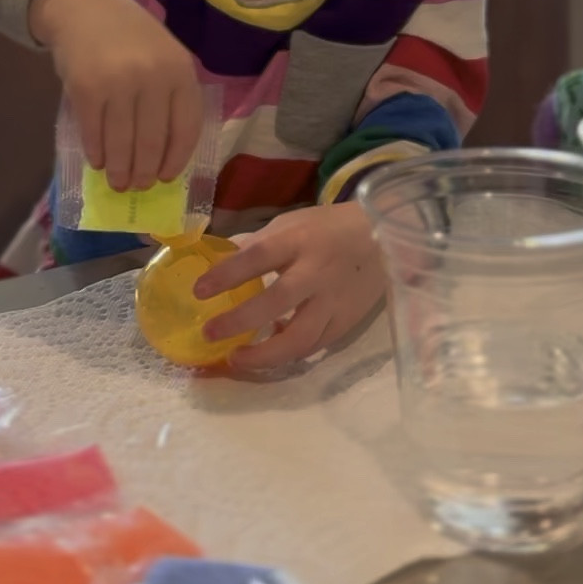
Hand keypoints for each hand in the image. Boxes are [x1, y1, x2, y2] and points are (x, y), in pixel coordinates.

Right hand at [29, 0, 202, 191]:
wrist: (82, 5)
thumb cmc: (128, 34)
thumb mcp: (163, 54)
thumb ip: (169, 94)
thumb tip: (163, 153)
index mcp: (180, 70)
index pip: (186, 128)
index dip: (176, 159)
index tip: (165, 177)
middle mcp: (153, 77)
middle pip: (152, 142)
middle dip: (144, 172)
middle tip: (137, 187)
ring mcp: (118, 83)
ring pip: (122, 143)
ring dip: (120, 171)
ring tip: (118, 182)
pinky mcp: (86, 89)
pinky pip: (94, 133)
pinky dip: (96, 153)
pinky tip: (98, 161)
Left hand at [194, 202, 384, 370]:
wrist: (383, 240)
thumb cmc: (328, 229)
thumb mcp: (291, 225)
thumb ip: (257, 245)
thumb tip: (216, 263)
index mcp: (298, 241)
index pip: (259, 256)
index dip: (227, 274)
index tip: (199, 291)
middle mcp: (317, 272)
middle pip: (278, 301)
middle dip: (241, 321)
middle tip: (209, 333)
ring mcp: (334, 302)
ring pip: (300, 338)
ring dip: (265, 354)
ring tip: (236, 358)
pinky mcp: (346, 323)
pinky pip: (314, 346)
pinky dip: (289, 354)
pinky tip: (269, 354)